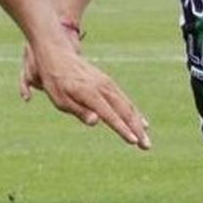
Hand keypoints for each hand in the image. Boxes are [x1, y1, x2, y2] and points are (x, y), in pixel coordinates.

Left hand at [21, 37, 149, 148]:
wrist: (58, 56)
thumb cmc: (56, 82)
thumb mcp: (60, 100)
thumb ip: (79, 111)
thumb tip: (95, 122)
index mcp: (89, 93)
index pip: (110, 115)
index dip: (122, 129)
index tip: (133, 141)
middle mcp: (103, 87)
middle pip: (124, 111)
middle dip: (137, 130)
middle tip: (147, 146)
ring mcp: (108, 84)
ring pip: (128, 106)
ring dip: (139, 123)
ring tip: (146, 140)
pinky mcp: (109, 83)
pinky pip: (125, 100)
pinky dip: (135, 113)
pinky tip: (142, 123)